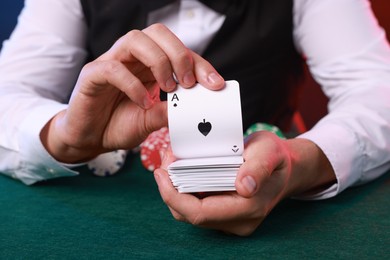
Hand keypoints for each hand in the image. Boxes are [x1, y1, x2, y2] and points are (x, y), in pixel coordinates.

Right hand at [40, 24, 224, 162]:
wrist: (90, 138)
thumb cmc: (119, 125)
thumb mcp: (151, 121)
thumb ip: (168, 113)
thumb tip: (193, 109)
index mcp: (148, 65)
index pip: (178, 51)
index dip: (199, 64)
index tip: (215, 84)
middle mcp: (131, 58)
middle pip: (157, 33)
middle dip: (179, 54)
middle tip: (188, 83)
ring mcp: (111, 62)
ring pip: (135, 40)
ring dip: (158, 61)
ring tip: (168, 88)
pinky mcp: (92, 75)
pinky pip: (113, 68)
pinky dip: (132, 84)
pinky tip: (143, 102)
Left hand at [154, 131, 334, 235]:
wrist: (285, 167)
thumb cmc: (275, 157)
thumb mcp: (269, 152)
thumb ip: (258, 167)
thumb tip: (245, 187)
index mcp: (250, 208)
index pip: (201, 212)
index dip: (174, 196)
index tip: (161, 173)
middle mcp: (240, 221)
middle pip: (190, 214)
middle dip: (170, 189)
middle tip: (163, 161)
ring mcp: (232, 220)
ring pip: (190, 212)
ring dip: (175, 190)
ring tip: (170, 163)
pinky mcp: (226, 214)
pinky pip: (197, 206)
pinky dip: (185, 190)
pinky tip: (182, 171)